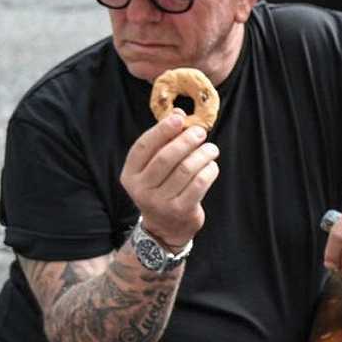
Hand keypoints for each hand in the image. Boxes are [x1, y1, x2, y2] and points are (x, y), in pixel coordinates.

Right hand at [119, 110, 219, 249]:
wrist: (165, 228)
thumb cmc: (162, 189)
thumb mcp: (154, 168)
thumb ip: (163, 142)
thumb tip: (177, 113)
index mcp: (130, 175)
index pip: (143, 147)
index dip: (161, 130)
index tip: (179, 118)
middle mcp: (141, 189)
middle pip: (166, 157)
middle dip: (186, 140)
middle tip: (200, 132)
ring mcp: (160, 202)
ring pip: (186, 170)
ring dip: (202, 154)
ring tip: (211, 149)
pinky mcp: (181, 210)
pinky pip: (199, 184)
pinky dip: (209, 170)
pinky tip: (212, 165)